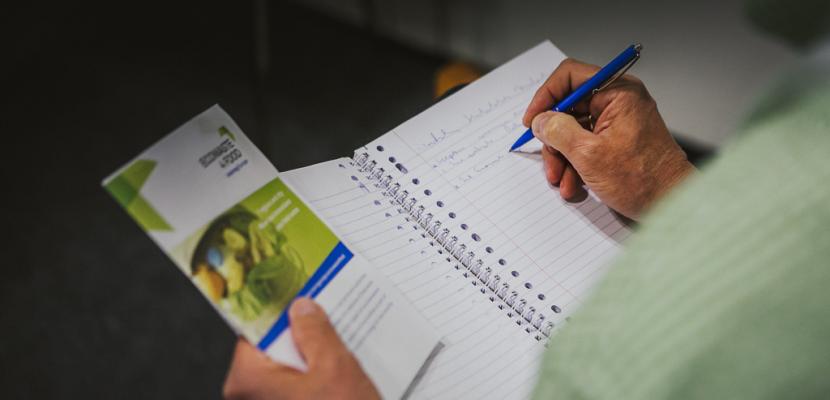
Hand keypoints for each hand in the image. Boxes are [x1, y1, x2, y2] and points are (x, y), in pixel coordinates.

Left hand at [223, 298, 380, 399]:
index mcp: (248, 380)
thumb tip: (302, 309)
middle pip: (270, 348)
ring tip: (336, 347)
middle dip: (298, 332)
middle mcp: (248, 397)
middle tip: (323, 316)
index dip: (276, 309)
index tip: (290, 291)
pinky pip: (293, 386)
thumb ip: (314, 331)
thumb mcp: (333, 366)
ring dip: (310, 355)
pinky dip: (312, 375)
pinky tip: (336, 371)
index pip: (254, 329)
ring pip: (285, 367)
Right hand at [523, 59, 694, 219]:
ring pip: (574, 129)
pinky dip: (575, 163)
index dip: (545, 97)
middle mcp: (619, 101)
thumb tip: (541, 120)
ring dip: (562, 156)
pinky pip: (587, 143)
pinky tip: (573, 184)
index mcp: (617, 92)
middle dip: (554, 137)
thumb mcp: (588, 154)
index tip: (532, 120)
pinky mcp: (618, 140)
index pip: (570, 76)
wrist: (672, 204)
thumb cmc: (642, 179)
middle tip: (548, 161)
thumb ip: (558, 131)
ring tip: (561, 181)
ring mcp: (619, 121)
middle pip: (570, 107)